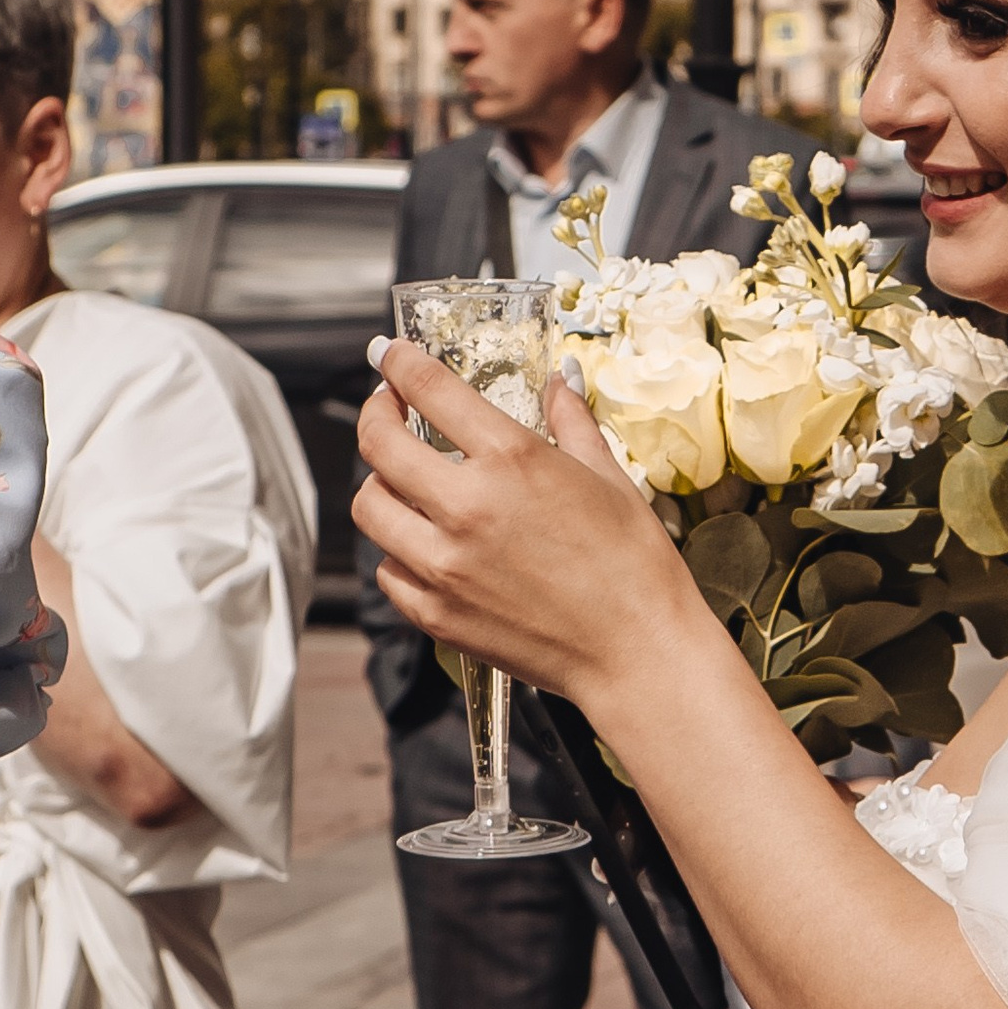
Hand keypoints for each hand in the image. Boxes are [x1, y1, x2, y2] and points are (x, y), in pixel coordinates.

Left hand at [354, 339, 702, 717]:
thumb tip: (561, 382)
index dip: (400, 362)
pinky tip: (424, 545)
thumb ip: (572, 422)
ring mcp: (444, 564)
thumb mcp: (609, 479)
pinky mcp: (436, 613)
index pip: (429, 389)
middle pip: (378, 442)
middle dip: (375, 414)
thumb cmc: (635, 569)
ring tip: (402, 483)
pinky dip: (397, 551)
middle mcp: (467, 507)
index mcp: (512, 460)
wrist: (638, 653)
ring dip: (379, 484)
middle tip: (387, 410)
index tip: (390, 355)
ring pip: (369, 507)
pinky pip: (387, 569)